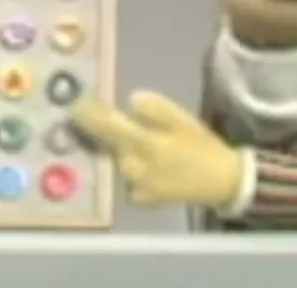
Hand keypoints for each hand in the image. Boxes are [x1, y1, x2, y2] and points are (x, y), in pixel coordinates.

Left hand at [70, 90, 243, 208]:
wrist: (221, 181)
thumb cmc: (201, 145)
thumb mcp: (183, 120)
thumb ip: (156, 109)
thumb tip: (131, 99)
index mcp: (148, 144)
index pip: (110, 126)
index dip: (91, 114)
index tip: (76, 102)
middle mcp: (137, 167)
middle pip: (108, 144)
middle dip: (92, 128)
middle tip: (80, 111)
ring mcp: (137, 185)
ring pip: (115, 159)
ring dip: (107, 146)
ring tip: (98, 130)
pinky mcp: (142, 197)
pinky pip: (125, 177)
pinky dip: (123, 165)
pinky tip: (125, 156)